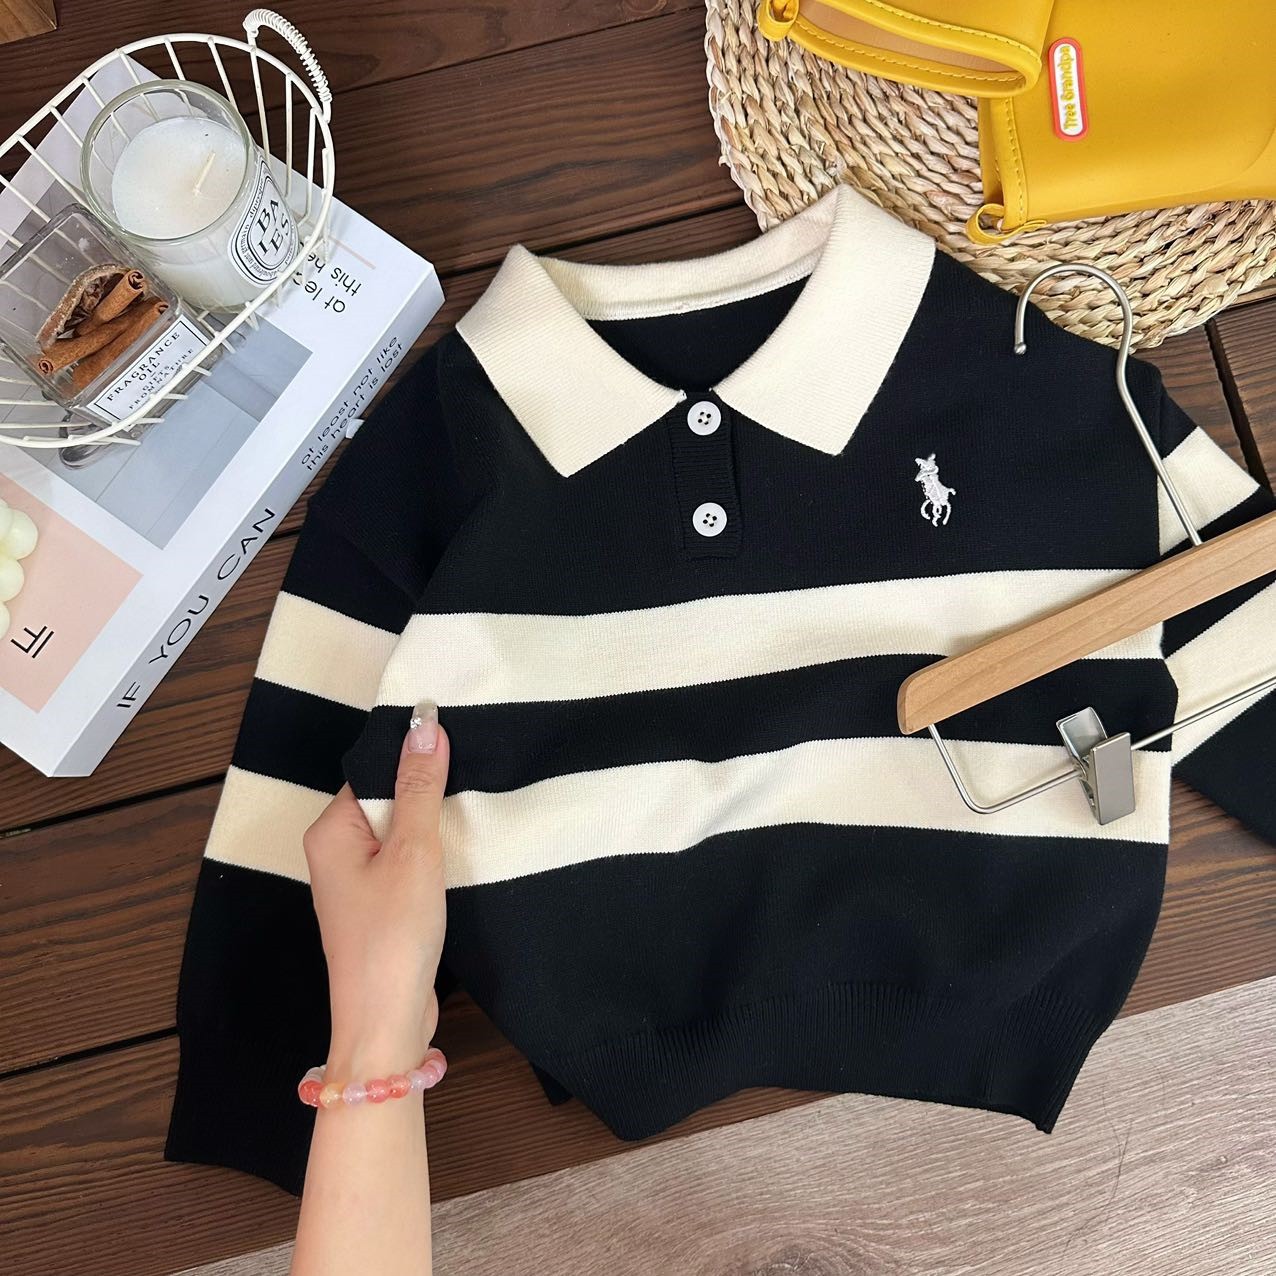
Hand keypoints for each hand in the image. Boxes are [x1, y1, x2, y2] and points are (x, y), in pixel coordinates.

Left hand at [303, 706, 448, 1081]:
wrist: (386, 1021)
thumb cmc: (394, 934)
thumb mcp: (414, 851)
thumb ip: (420, 787)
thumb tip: (425, 722)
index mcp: (331, 830)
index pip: (376, 772)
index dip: (415, 762)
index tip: (461, 750)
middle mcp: (335, 852)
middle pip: (388, 801)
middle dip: (427, 796)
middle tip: (475, 783)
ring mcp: (355, 884)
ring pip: (400, 835)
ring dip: (432, 831)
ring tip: (473, 818)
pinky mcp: (377, 909)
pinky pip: (405, 865)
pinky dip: (431, 860)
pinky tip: (460, 860)